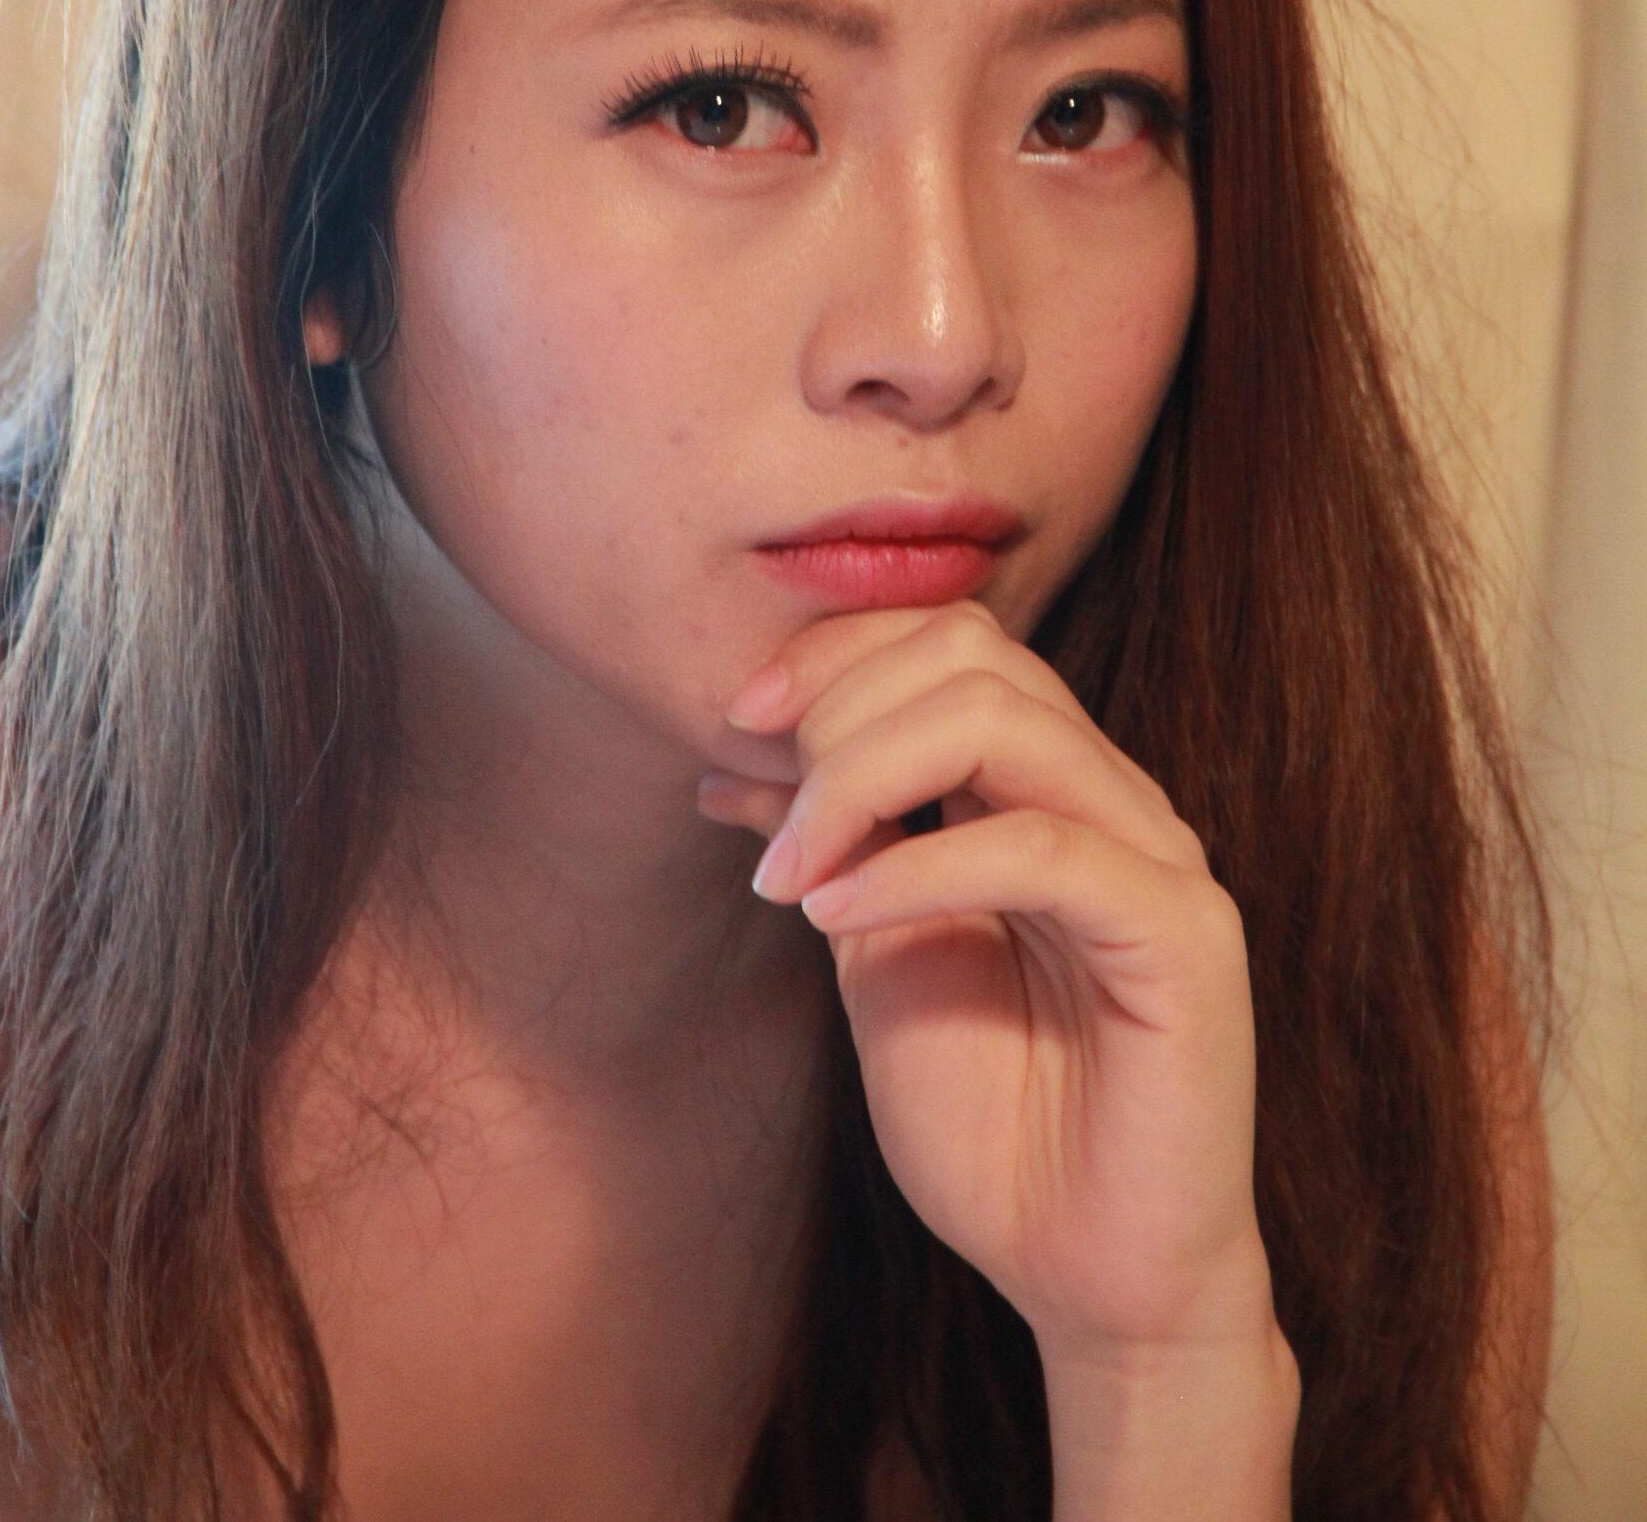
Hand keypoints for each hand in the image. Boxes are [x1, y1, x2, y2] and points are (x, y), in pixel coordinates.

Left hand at [698, 599, 1282, 1367]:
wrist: (1087, 1279)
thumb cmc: (995, 1128)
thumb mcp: (879, 959)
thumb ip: (839, 850)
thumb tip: (736, 758)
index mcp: (1050, 789)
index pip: (954, 640)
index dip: (837, 656)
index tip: (736, 721)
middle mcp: (1113, 798)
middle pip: (974, 654)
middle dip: (840, 710)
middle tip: (764, 817)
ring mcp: (1157, 856)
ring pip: (1007, 719)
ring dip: (863, 776)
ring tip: (793, 872)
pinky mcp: (1182, 934)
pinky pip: (1040, 847)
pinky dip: (917, 864)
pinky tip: (836, 914)